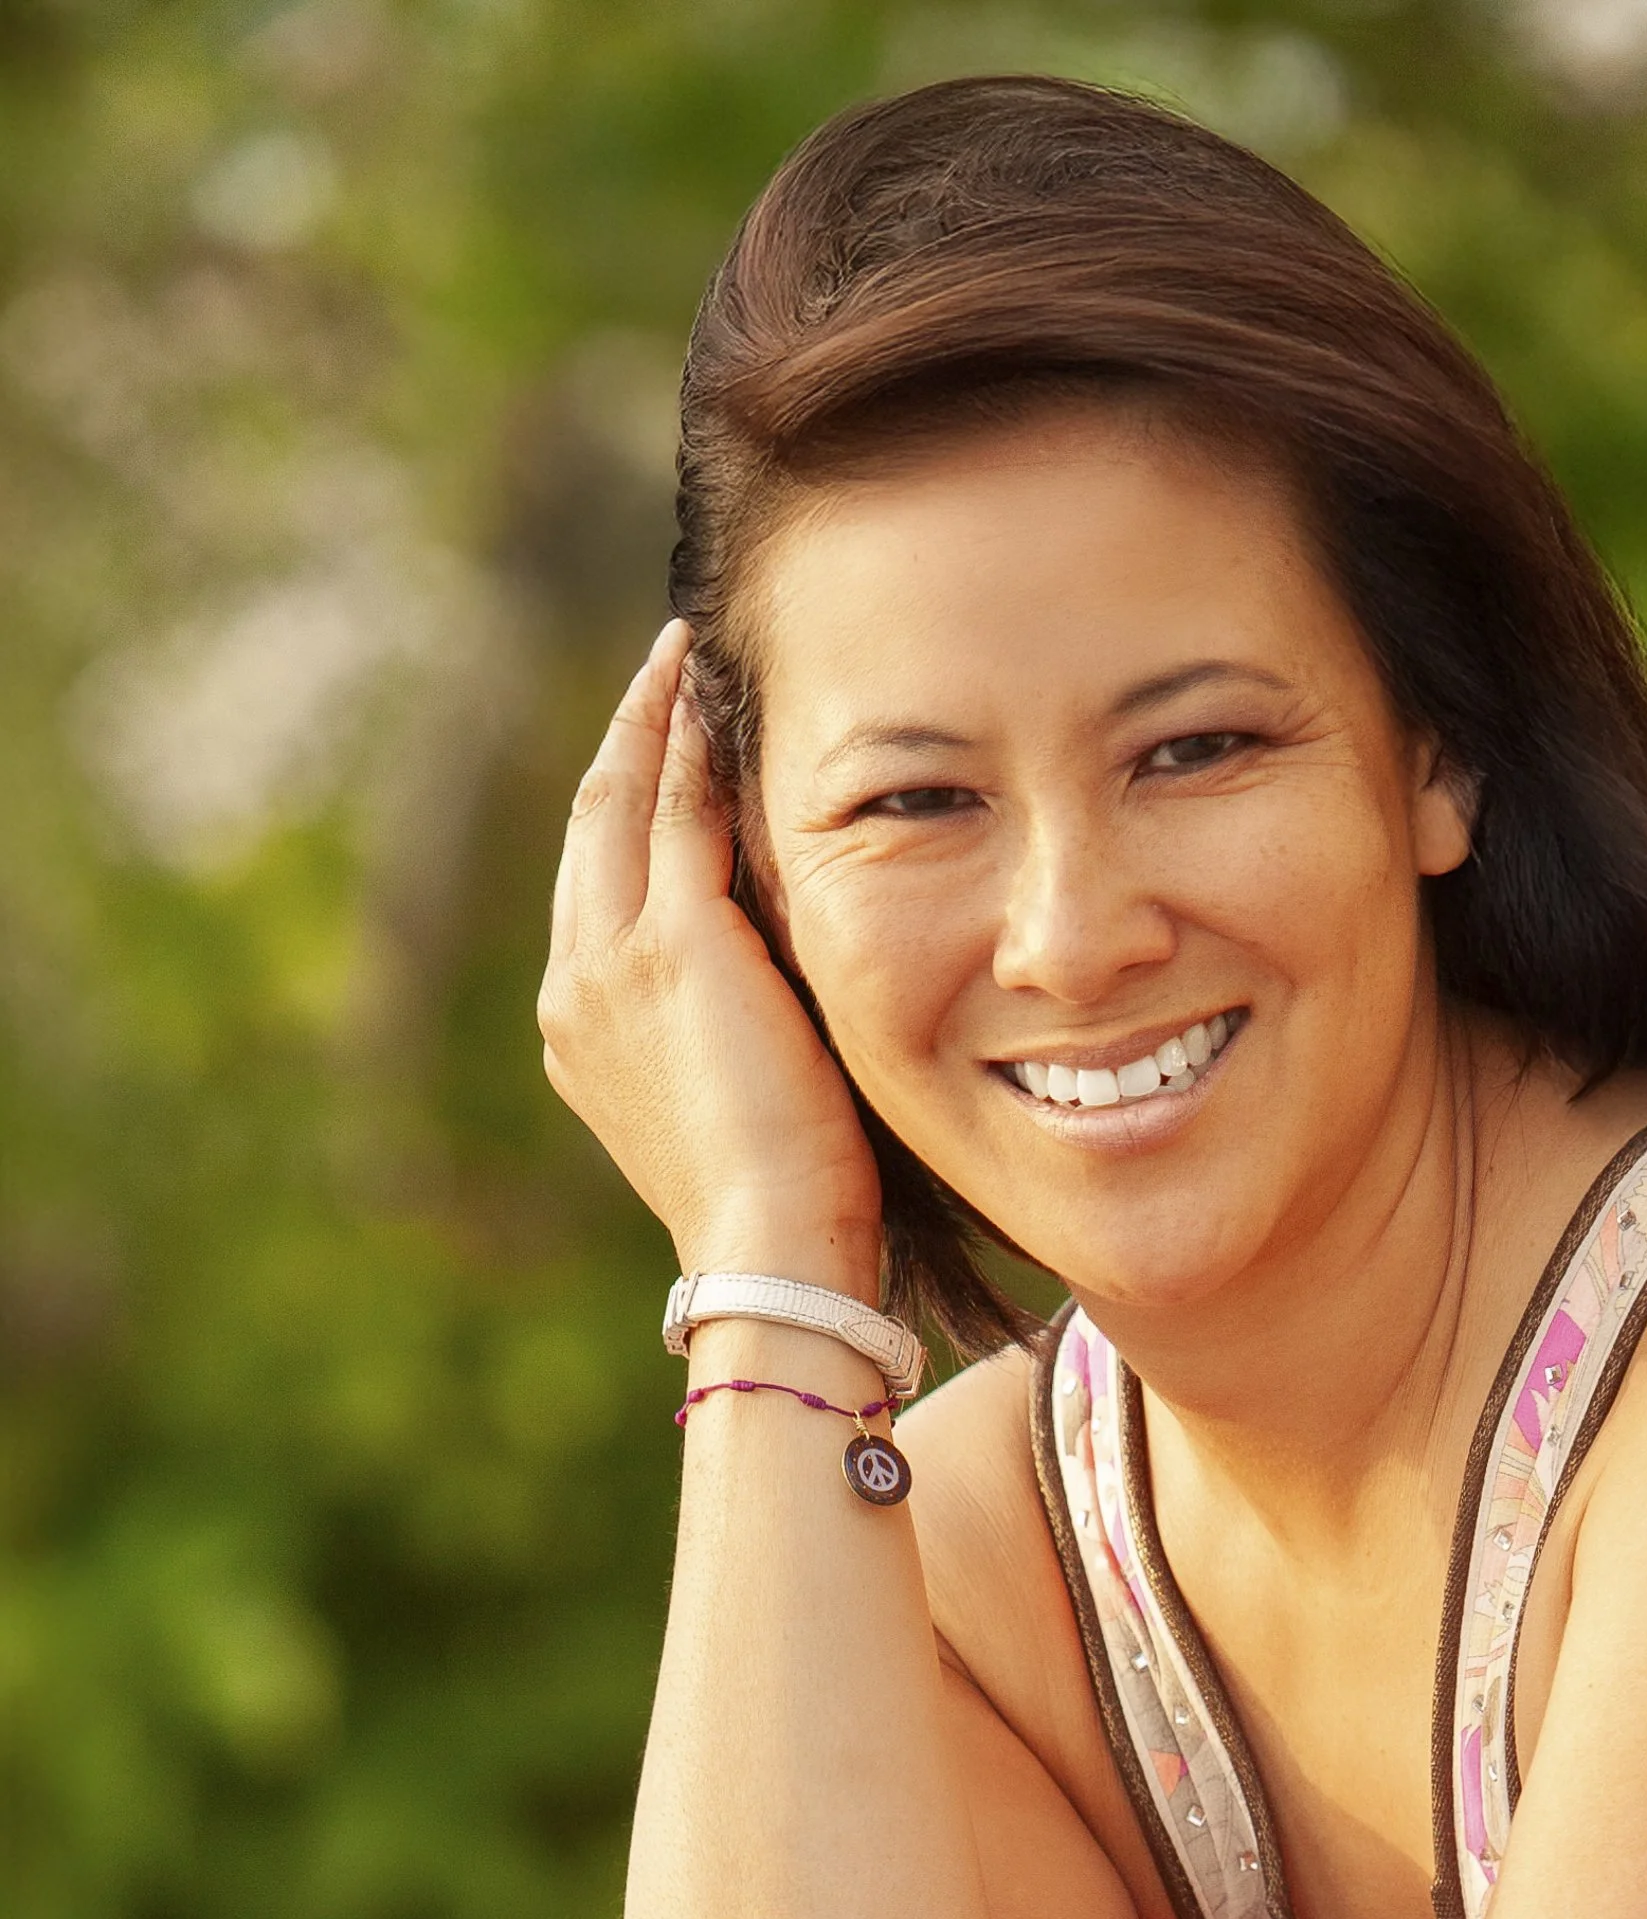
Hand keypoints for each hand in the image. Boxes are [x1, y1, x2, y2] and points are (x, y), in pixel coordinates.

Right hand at [538, 619, 882, 1289]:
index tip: (659, 753)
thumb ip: (738, 1033)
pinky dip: (689, 742)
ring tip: (682, 655)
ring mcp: (610, 964)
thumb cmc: (786, 1210)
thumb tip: (785, 987)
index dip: (625, 812)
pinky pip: (678, 810)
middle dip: (626, 745)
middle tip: (663, 671)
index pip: (598, 890)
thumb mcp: (739, 1107)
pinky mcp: (672, 946)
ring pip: (621, 805)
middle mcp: (575, 989)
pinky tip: (710, 687)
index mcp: (584, 1033)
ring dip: (652, 720)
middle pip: (590, 830)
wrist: (770, 1251)